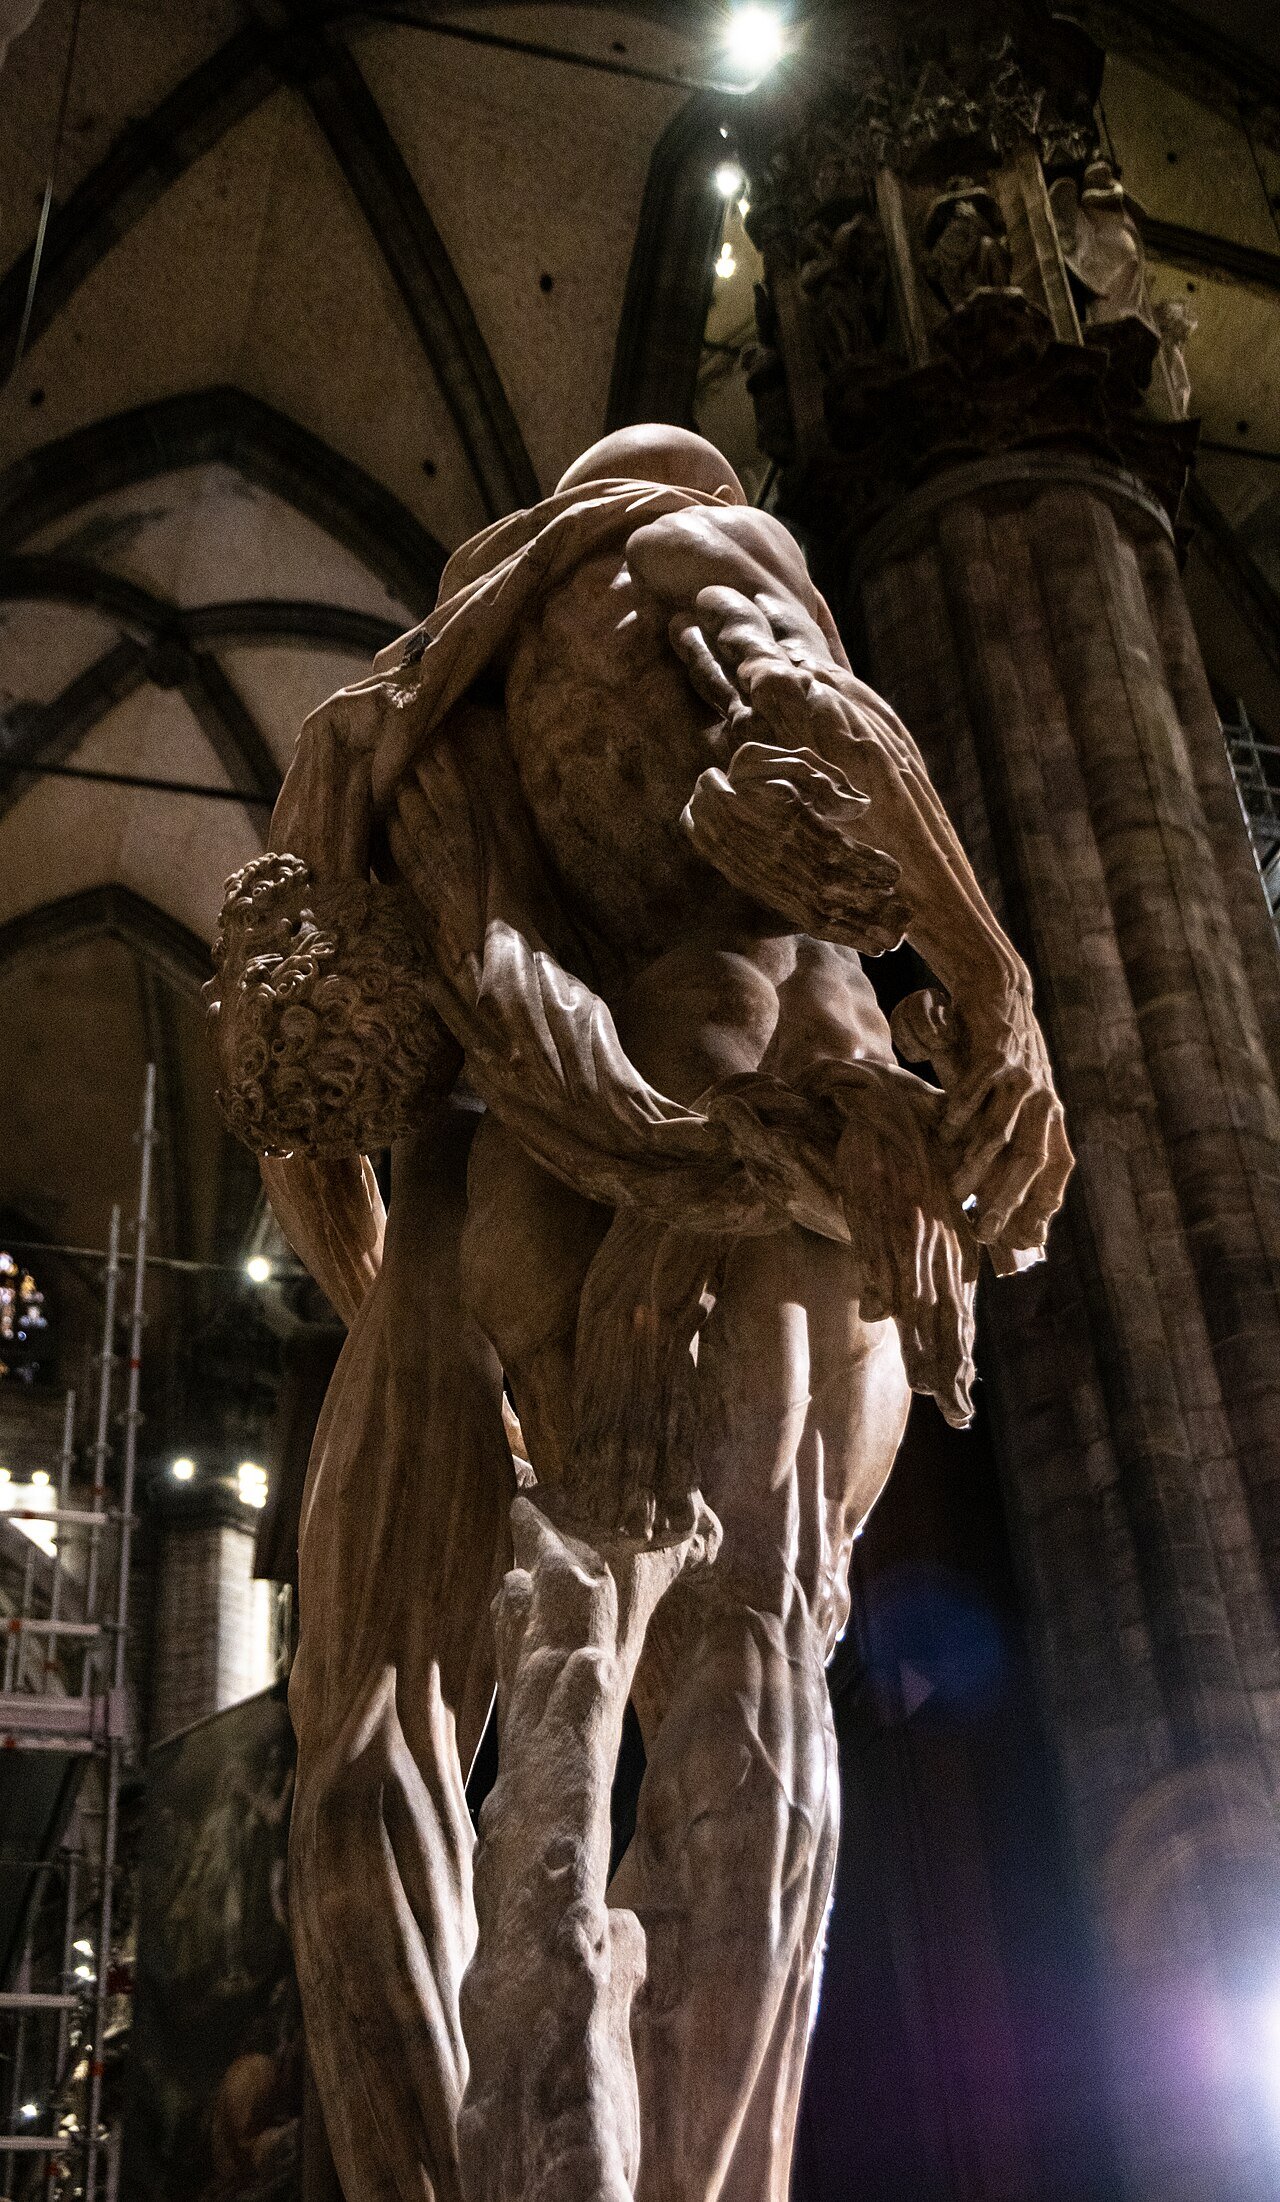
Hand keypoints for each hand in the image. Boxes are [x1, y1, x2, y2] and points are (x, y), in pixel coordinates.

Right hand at [682, 739, 909, 954]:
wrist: (703, 812)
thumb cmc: (751, 781)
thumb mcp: (780, 764)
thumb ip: (821, 778)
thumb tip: (861, 806)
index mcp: (785, 822)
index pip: (829, 848)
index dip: (862, 864)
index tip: (894, 872)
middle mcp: (781, 858)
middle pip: (832, 888)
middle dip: (871, 905)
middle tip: (906, 915)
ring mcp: (777, 883)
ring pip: (824, 912)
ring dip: (862, 928)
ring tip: (896, 940)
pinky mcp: (777, 898)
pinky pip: (811, 923)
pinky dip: (844, 937)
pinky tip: (873, 946)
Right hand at [891, 983, 1072, 1273]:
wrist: (999, 989)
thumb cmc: (998, 1055)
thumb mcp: (1012, 1097)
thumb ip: (1006, 1136)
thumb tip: (989, 1188)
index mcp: (1051, 1114)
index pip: (1056, 1169)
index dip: (1042, 1205)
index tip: (1025, 1241)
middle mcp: (1043, 1098)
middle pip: (1030, 1159)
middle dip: (1008, 1200)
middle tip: (986, 1232)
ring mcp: (1021, 1075)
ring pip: (1001, 1130)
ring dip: (977, 1165)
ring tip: (956, 1190)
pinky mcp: (997, 1051)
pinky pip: (978, 1089)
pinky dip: (960, 1112)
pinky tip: (944, 1131)